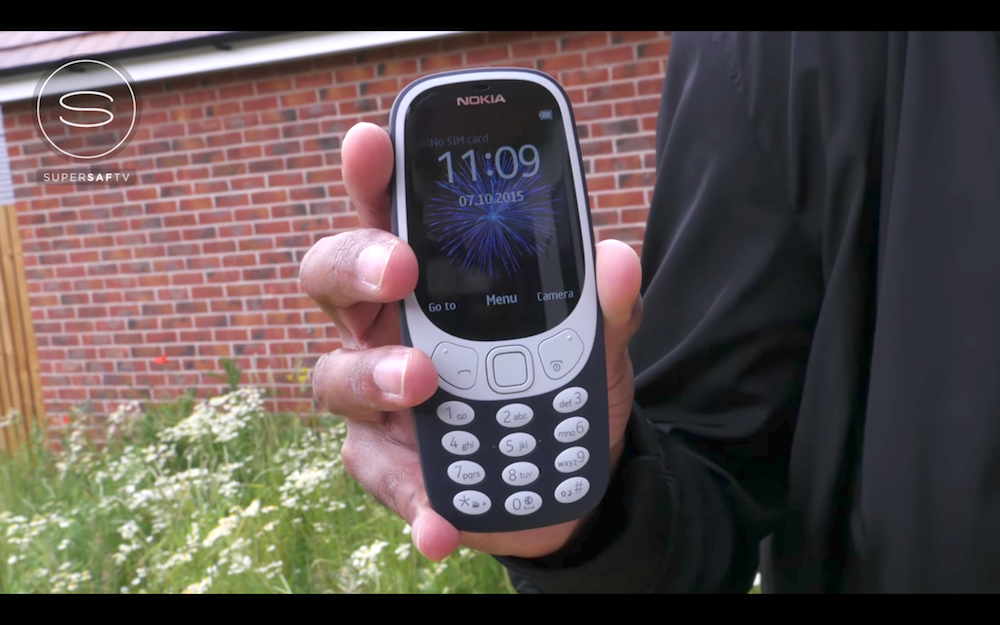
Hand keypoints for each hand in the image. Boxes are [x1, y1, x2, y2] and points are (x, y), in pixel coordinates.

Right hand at [300, 122, 642, 560]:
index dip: (372, 177)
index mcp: (429, 283)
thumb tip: (617, 258)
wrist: (565, 487)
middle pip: (330, 279)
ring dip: (375, 375)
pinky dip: (411, 495)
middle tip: (399, 269)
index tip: (370, 141)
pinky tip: (442, 520)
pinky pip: (377, 474)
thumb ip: (603, 305)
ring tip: (424, 385)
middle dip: (354, 263)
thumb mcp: (593, 345)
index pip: (389, 216)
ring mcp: (376, 398)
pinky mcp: (383, 463)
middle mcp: (386, 328)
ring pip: (336, 375)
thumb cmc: (559, 392)